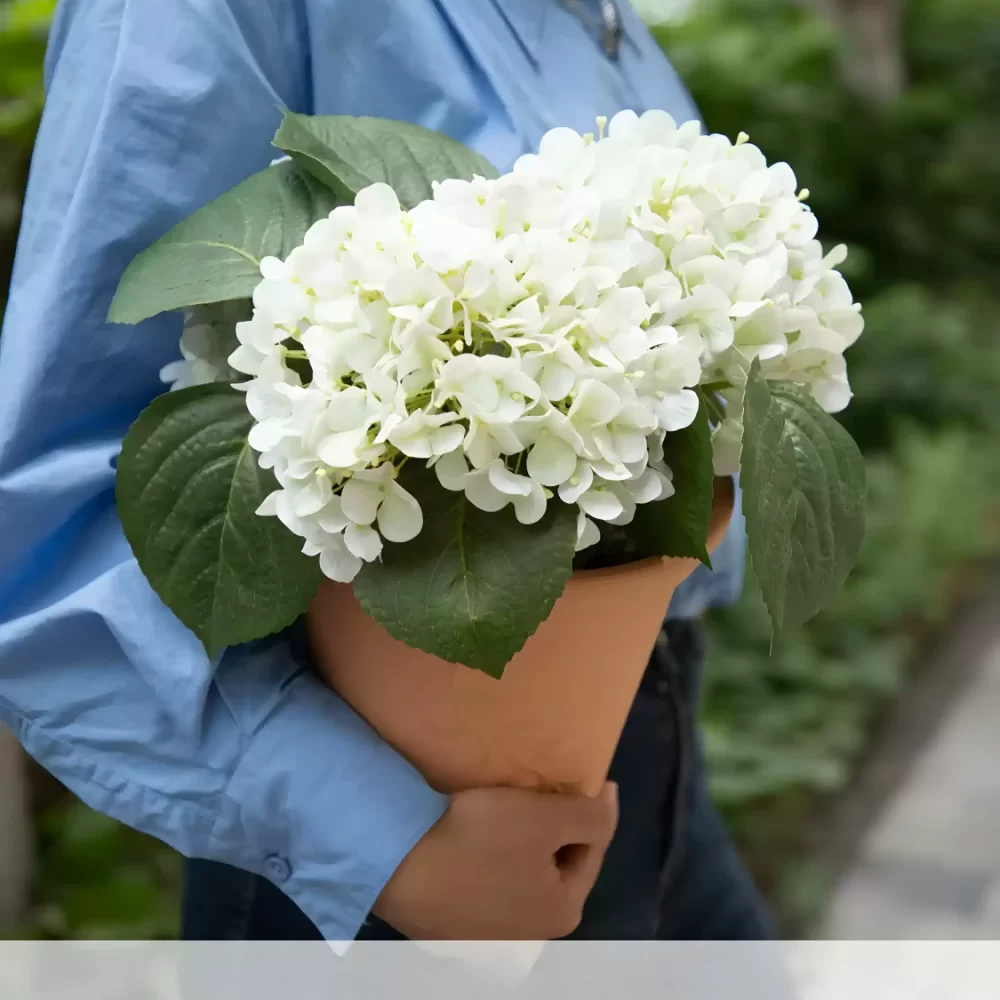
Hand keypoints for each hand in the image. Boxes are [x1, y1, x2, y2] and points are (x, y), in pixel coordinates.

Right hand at [373, 782, 618, 939]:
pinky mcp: (448, 926)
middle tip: (543, 794)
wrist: (397, 861)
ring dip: (518, 846)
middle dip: (554, 830)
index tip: (586, 777)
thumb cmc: (480, 837)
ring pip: (517, 876)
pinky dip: (484, 859)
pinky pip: (481, 882)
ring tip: (506, 811)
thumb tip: (609, 804)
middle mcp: (530, 935)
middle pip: (554, 865)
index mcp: (562, 911)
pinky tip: (471, 836)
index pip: (592, 848)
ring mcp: (486, 936)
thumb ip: (593, 816)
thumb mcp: (547, 818)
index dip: (592, 808)